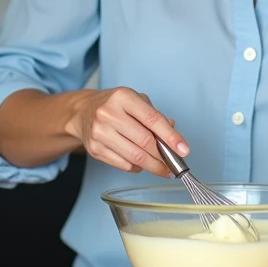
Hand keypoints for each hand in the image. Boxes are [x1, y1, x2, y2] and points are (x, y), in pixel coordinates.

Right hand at [68, 87, 187, 177]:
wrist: (83, 112)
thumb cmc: (115, 106)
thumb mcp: (136, 101)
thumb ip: (155, 116)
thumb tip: (174, 136)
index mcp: (123, 97)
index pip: (152, 119)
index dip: (171, 136)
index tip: (184, 150)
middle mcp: (109, 114)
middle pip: (145, 141)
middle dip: (164, 156)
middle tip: (175, 164)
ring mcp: (100, 133)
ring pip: (135, 157)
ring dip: (153, 166)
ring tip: (163, 169)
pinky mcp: (95, 149)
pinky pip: (123, 165)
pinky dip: (137, 168)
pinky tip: (143, 165)